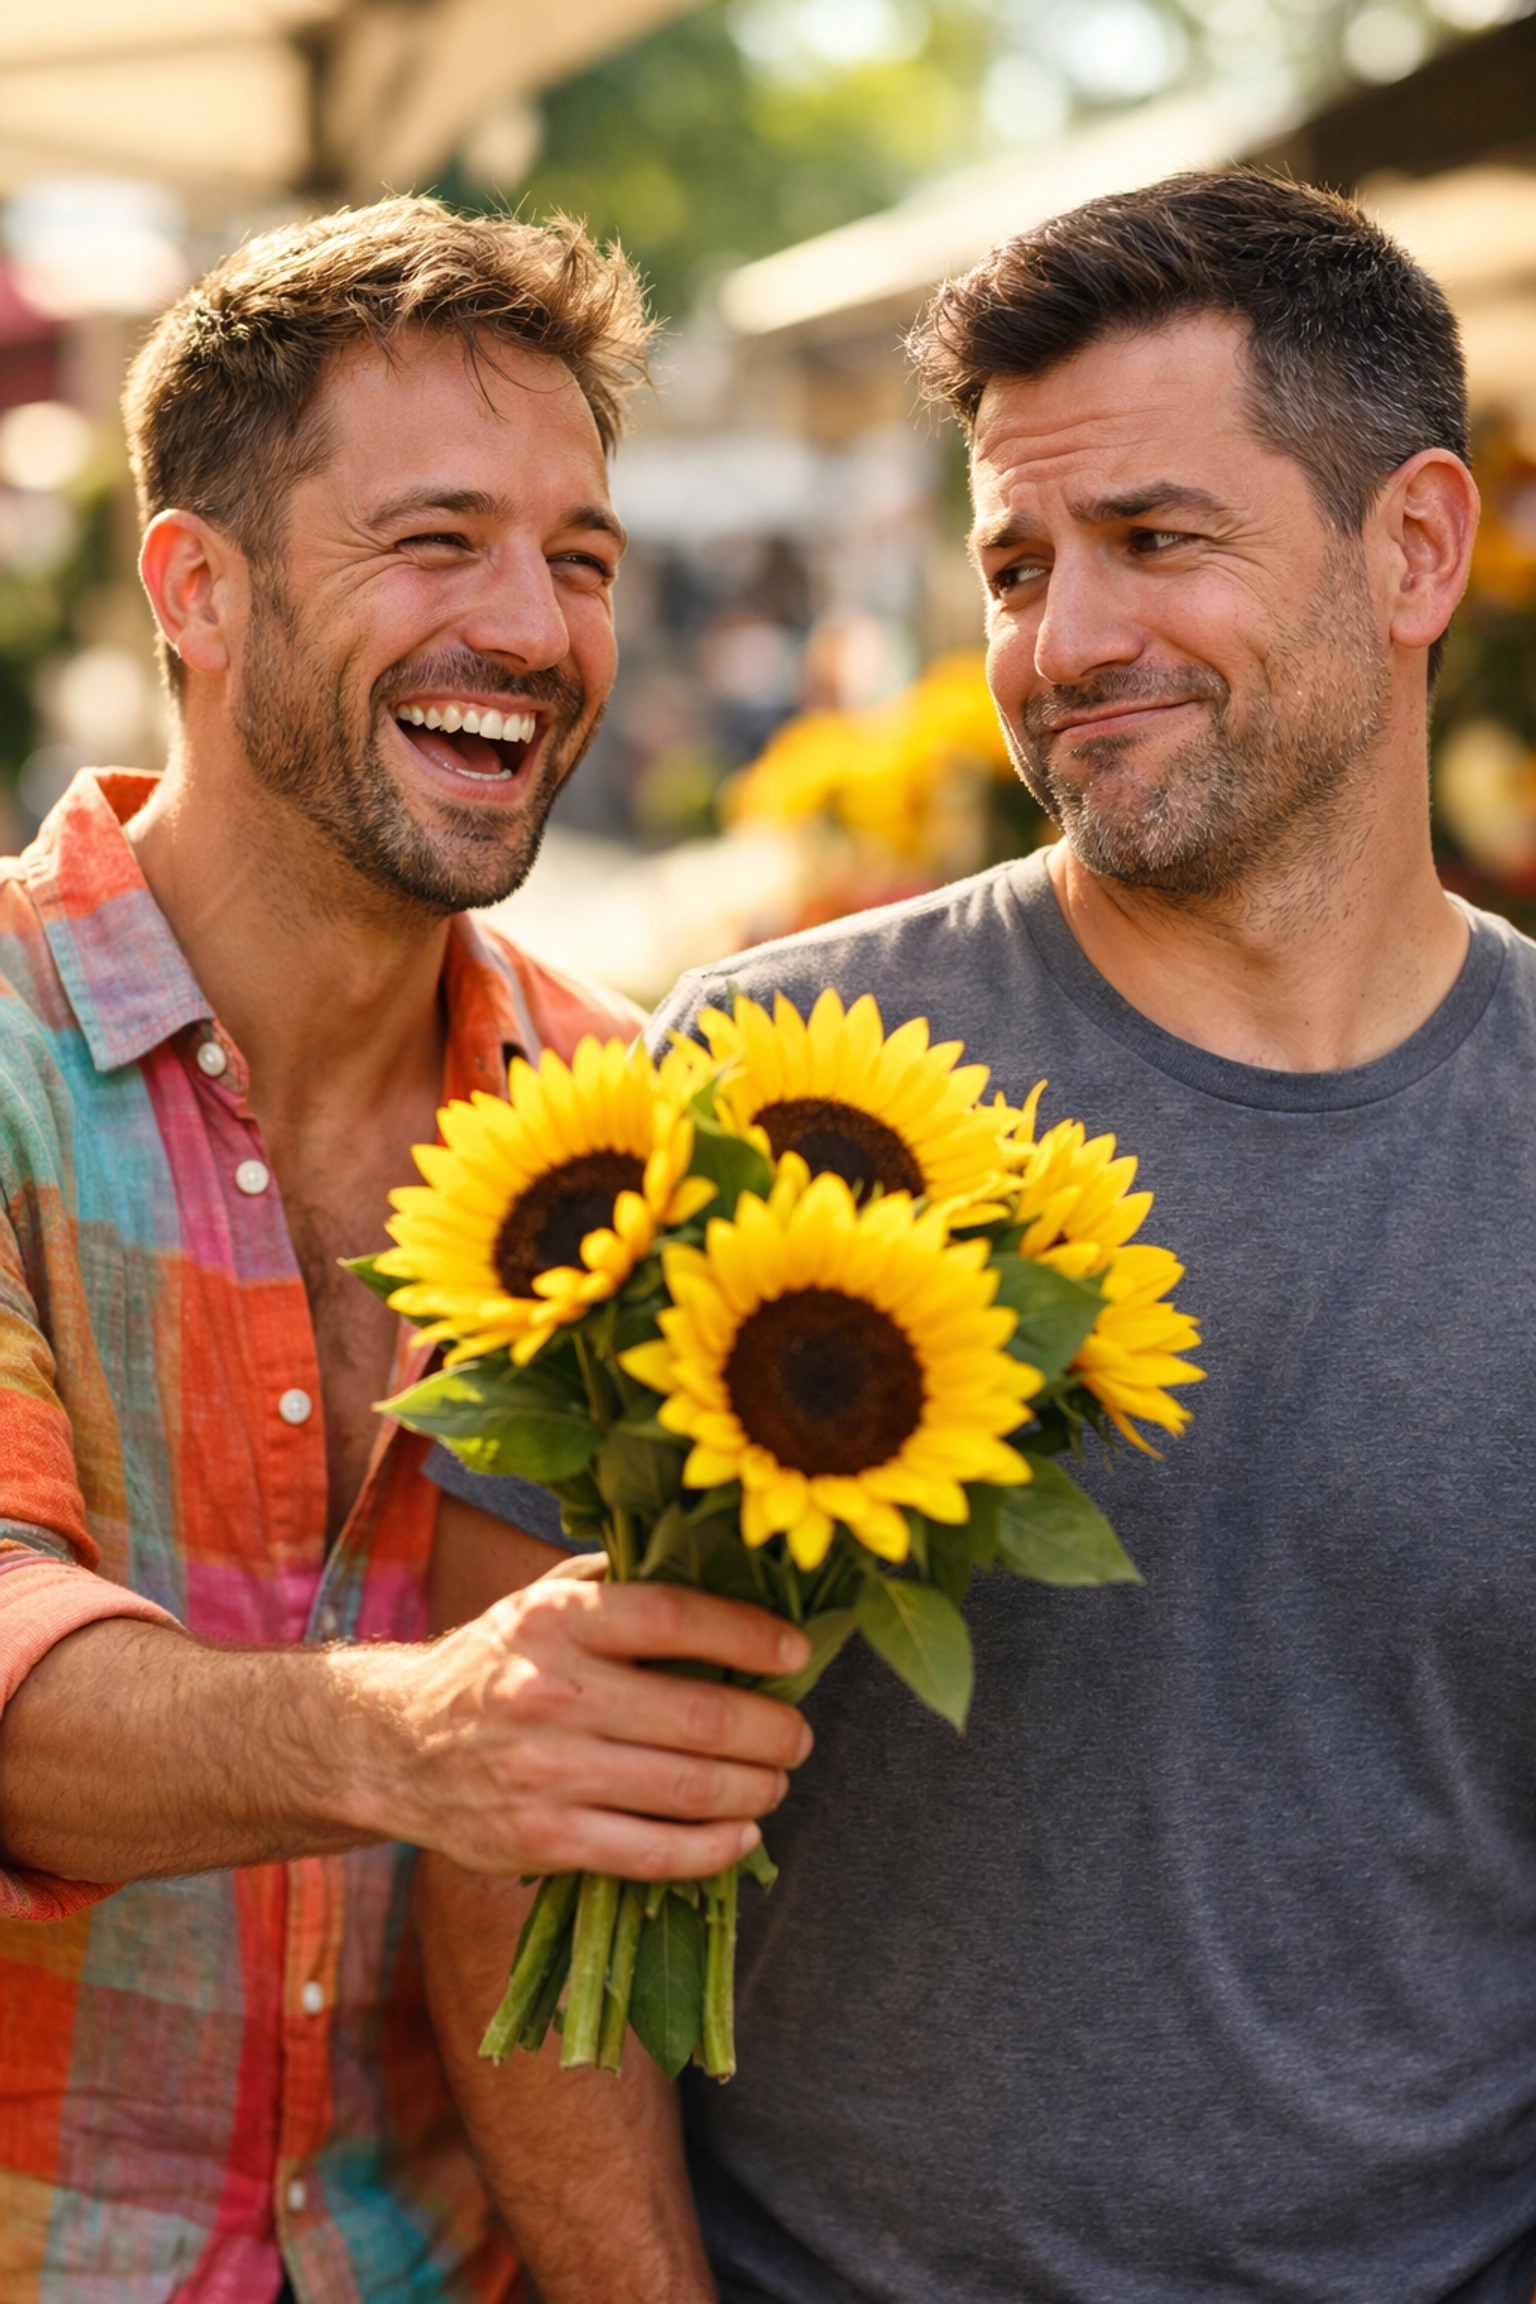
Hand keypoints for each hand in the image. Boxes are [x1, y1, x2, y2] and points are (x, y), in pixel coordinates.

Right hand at [351, 1572, 813, 1879]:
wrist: (393, 1746)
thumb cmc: (492, 1665)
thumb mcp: (539, 1601)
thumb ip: (617, 1584)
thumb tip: (718, 1566)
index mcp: (555, 1622)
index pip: (675, 1618)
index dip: (749, 1636)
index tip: (795, 1654)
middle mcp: (550, 1692)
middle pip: (698, 1715)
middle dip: (772, 1730)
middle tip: (798, 1734)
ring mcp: (546, 1773)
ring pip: (688, 1789)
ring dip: (755, 1788)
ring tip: (775, 1779)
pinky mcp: (543, 1840)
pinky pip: (653, 1854)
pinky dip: (714, 1848)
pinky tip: (742, 1834)